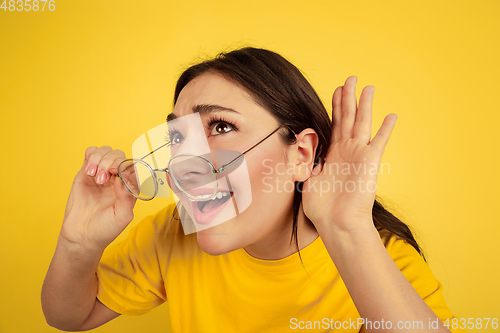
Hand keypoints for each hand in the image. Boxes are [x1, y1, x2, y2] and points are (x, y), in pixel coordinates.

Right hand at [60, 146, 136, 252]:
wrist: (81, 236)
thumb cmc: (105, 229)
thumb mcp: (122, 216)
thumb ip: (127, 196)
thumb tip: (125, 176)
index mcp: (130, 187)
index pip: (133, 166)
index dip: (126, 164)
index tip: (117, 171)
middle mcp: (117, 178)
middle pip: (119, 156)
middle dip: (111, 161)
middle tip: (103, 176)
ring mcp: (101, 174)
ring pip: (106, 152)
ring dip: (100, 159)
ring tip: (94, 176)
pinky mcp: (86, 172)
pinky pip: (91, 153)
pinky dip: (91, 154)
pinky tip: (89, 169)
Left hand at [301, 76, 396, 233]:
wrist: (336, 223)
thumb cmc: (322, 207)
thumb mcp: (307, 178)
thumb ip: (305, 160)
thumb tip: (297, 146)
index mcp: (333, 153)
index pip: (336, 124)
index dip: (336, 106)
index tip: (337, 90)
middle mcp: (347, 151)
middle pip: (348, 118)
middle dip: (349, 98)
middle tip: (350, 79)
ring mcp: (359, 155)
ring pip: (362, 123)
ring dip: (365, 105)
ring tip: (368, 87)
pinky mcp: (370, 162)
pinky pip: (379, 142)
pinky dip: (385, 129)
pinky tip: (391, 115)